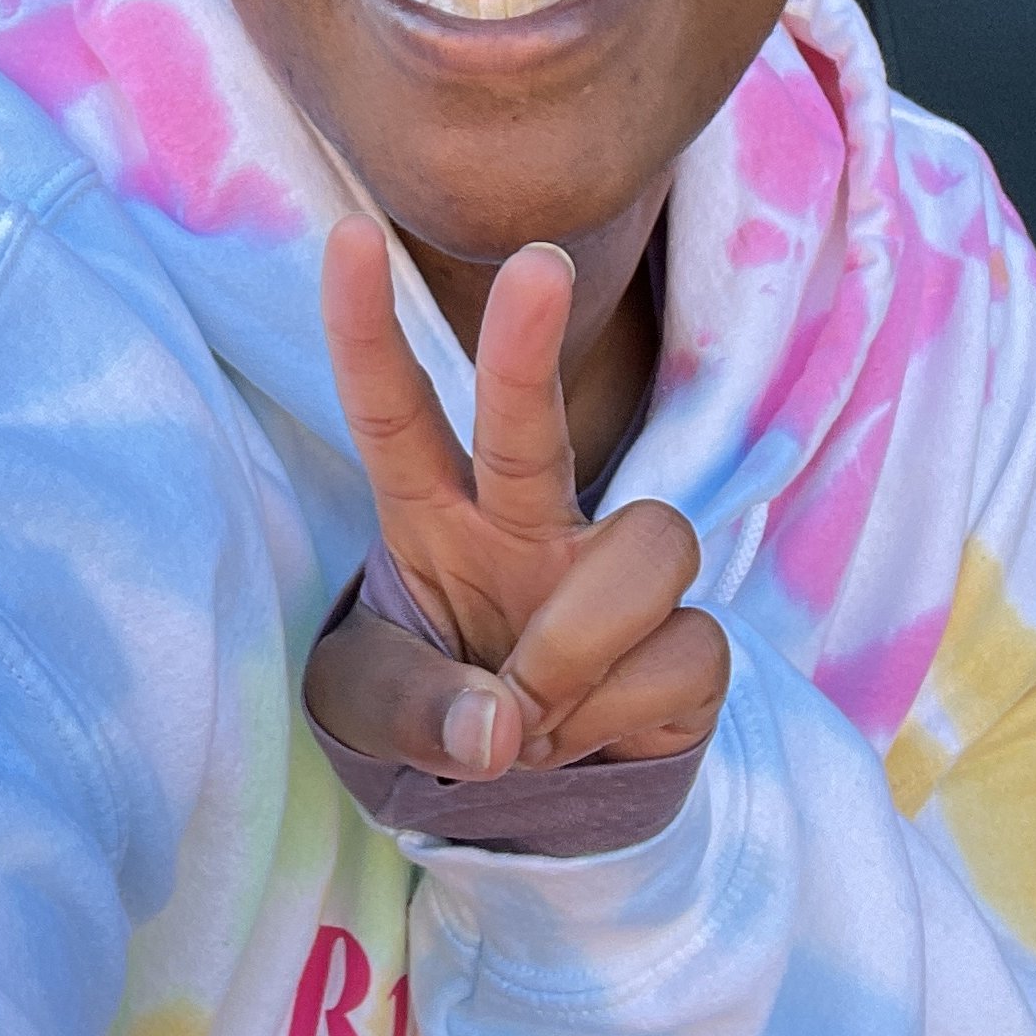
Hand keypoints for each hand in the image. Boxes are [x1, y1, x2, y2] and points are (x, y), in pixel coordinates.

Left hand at [305, 220, 727, 783]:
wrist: (528, 799)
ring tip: (535, 717)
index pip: (391, 409)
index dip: (366, 328)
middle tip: (540, 265)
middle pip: (526, 418)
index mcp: (430, 512)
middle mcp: (523, 517)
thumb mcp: (366, 718)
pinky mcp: (685, 634)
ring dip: (578, 651)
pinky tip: (597, 731)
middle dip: (530, 344)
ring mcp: (609, 565)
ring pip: (645, 545)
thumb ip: (412, 713)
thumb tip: (493, 729)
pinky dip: (626, 715)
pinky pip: (682, 650)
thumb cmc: (434, 715)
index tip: (349, 236)